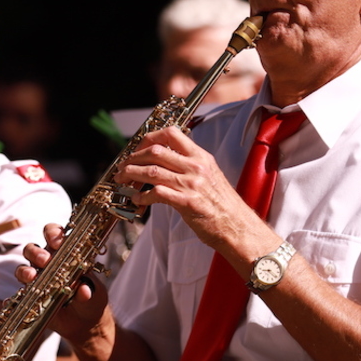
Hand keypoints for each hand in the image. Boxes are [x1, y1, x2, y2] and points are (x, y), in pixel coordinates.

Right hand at [20, 223, 108, 346]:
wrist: (85, 323)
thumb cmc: (91, 300)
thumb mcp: (95, 294)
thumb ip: (89, 290)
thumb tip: (84, 290)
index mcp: (64, 254)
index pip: (54, 234)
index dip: (53, 233)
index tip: (57, 242)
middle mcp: (48, 264)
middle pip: (33, 249)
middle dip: (36, 252)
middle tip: (45, 260)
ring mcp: (37, 280)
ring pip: (23, 268)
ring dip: (24, 271)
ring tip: (31, 277)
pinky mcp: (31, 298)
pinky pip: (17, 296)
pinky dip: (12, 298)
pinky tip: (10, 301)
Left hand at [114, 126, 255, 253]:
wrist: (237, 226)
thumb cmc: (223, 204)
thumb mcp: (210, 175)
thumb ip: (190, 165)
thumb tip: (166, 159)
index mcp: (201, 157)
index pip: (172, 133)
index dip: (149, 137)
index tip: (138, 147)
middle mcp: (196, 167)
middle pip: (156, 151)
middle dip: (134, 157)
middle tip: (124, 166)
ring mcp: (191, 184)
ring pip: (151, 171)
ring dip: (131, 175)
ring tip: (123, 180)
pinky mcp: (186, 203)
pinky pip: (156, 193)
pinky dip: (141, 196)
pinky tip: (137, 200)